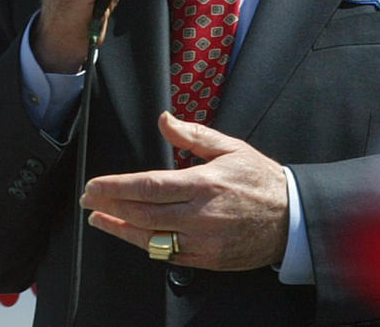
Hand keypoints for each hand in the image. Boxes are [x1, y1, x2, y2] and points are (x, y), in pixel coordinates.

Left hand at [80, 112, 290, 270]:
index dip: (115, 187)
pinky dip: (145, 244)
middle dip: (109, 206)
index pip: (148, 186)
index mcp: (205, 183)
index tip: (95, 185)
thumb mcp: (232, 148)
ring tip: (99, 218)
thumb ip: (194, 136)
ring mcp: (202, 241)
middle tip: (89, 199)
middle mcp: (200, 215)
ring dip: (118, 228)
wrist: (290, 217)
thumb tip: (165, 121)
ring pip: (148, 238)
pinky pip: (166, 254)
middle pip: (141, 213)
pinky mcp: (206, 259)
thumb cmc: (262, 180)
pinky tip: (131, 235)